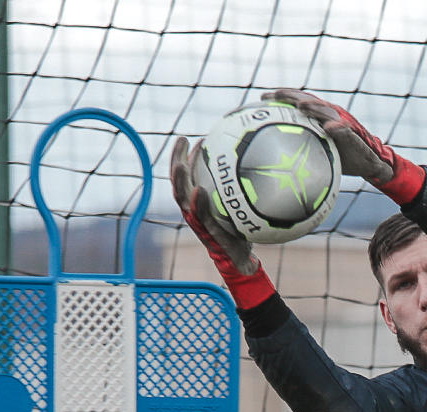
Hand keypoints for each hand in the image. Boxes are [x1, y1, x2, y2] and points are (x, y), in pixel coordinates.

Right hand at [170, 136, 265, 279]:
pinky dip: (198, 204)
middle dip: (176, 161)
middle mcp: (193, 210)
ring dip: (180, 180)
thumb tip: (250, 161)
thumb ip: (235, 188)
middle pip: (178, 182)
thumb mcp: (236, 206)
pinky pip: (201, 217)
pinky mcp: (210, 233)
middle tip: (181, 141)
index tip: (185, 138)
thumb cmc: (239, 230)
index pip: (184, 176)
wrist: (241, 259)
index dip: (181, 156)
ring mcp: (199, 222)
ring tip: (180, 164)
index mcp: (196, 202)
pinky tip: (200, 190)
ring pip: (183, 199)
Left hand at [261, 89, 424, 203]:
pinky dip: (338, 128)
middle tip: (275, 95)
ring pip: (326, 111)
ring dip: (314, 108)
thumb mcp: (319, 148)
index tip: (263, 97)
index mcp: (320, 116)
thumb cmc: (342, 156)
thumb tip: (276, 155)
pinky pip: (346, 130)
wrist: (369, 163)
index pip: (299, 101)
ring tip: (301, 107)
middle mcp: (331, 114)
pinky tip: (329, 128)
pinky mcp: (355, 135)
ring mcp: (343, 123)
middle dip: (292, 96)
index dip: (282, 98)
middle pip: (309, 100)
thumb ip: (304, 144)